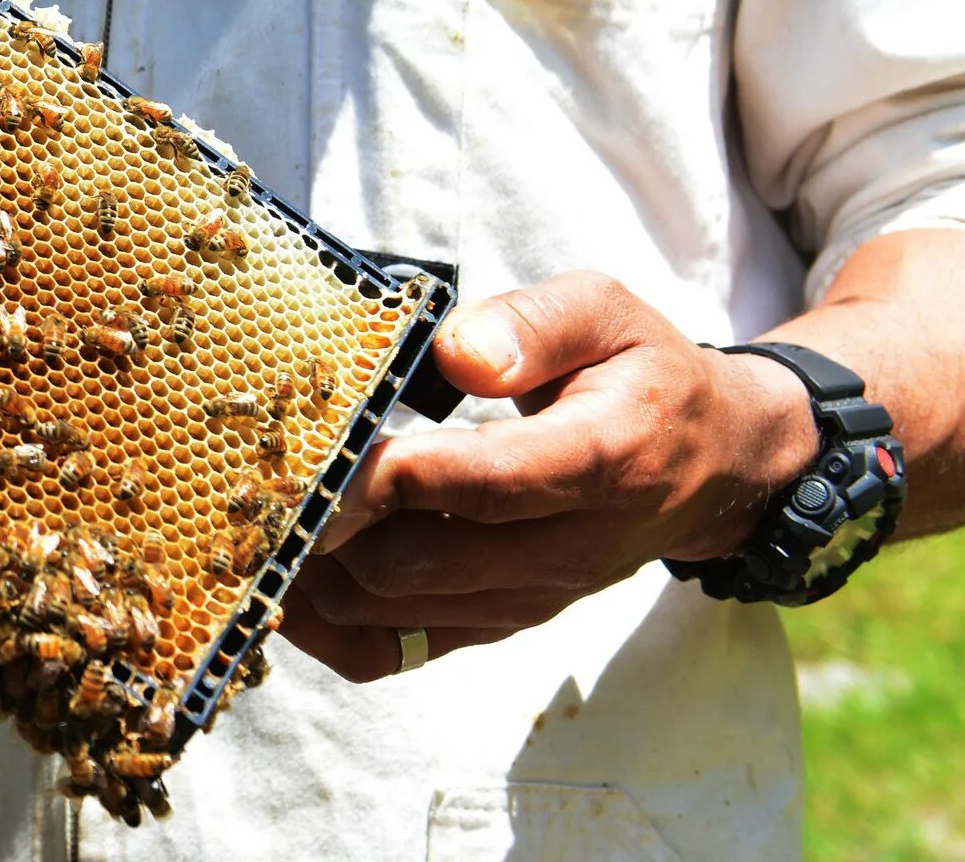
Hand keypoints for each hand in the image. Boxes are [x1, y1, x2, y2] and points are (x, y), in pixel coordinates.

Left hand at [280, 271, 816, 681]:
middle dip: (327, 525)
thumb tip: (457, 353)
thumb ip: (535, 324)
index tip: (315, 455)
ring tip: (252, 520)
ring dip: (314, 575)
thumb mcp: (608, 313)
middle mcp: (567, 548)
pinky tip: (281, 574)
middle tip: (254, 481)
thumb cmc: (641, 374)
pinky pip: (396, 651)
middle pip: (419, 561)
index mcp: (601, 460)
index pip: (483, 484)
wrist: (712, 468)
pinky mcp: (499, 620)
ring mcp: (530, 597)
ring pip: (392, 612)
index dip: (390, 477)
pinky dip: (328, 625)